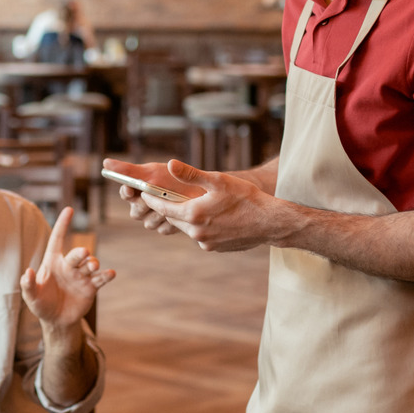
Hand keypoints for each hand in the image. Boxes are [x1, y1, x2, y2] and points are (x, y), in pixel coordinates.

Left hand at [20, 207, 115, 330]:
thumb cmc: (42, 305)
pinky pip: (101, 278)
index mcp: (52, 262)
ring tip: (93, 266)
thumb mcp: (31, 297)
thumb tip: (28, 271)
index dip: (62, 225)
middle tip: (83, 254)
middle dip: (81, 252)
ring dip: (93, 263)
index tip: (69, 209)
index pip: (57, 239)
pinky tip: (110, 274)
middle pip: (76, 254)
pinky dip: (107, 275)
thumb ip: (28, 285)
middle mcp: (68, 266)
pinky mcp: (91, 287)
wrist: (57, 320)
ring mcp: (81, 276)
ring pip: (90, 263)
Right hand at [104, 157, 206, 235]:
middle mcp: (143, 206)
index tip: (130, 188)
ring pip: (149, 223)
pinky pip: (163, 230)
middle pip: (136, 211)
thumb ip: (129, 170)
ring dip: (160, 214)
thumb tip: (104, 162)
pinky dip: (171, 222)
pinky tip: (180, 215)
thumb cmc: (176, 178)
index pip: (126, 194)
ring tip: (174, 205)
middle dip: (147, 205)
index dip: (127, 192)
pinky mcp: (167, 227)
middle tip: (157, 197)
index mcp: (138, 191)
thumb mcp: (153, 172)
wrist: (204, 190)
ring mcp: (155, 218)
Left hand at [127, 159, 284, 251]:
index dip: (152, 200)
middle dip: (169, 208)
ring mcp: (205, 242)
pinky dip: (203, 227)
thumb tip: (170, 164)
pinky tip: (214, 218)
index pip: (163, 207)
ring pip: (188, 228)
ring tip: (194, 205)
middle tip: (164, 197)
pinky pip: (202, 236)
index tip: (144, 193)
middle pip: (173, 218)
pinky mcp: (215, 248)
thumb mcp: (218, 180)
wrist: (270, 222)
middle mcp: (196, 232)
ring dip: (188, 218)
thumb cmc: (246, 198)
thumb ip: (191, 174)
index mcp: (193, 214)